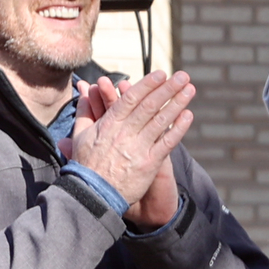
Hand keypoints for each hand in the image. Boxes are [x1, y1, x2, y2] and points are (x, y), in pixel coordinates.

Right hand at [63, 70, 195, 210]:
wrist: (93, 195)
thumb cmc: (86, 165)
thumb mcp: (79, 135)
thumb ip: (84, 112)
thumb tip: (84, 93)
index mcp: (109, 124)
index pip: (130, 99)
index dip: (147, 84)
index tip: (160, 74)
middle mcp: (124, 133)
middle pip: (149, 106)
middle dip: (167, 89)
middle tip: (182, 75)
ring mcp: (138, 148)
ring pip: (160, 121)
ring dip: (177, 103)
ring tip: (189, 89)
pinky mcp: (149, 164)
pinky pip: (166, 143)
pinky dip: (178, 128)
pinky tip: (188, 115)